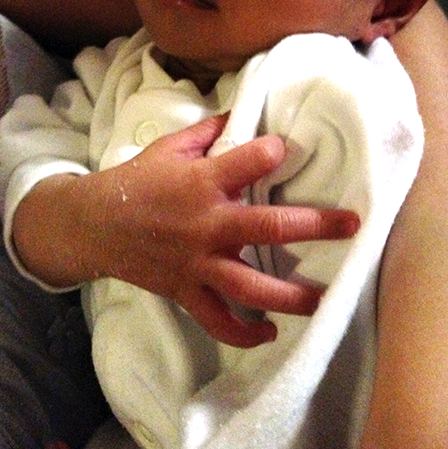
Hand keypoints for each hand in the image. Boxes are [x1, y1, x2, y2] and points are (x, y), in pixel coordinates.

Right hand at [15, 115, 358, 346]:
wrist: (95, 224)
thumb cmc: (137, 181)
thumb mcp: (170, 146)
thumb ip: (209, 132)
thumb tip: (242, 115)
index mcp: (204, 182)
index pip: (253, 160)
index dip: (276, 152)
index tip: (289, 149)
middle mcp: (207, 224)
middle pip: (270, 228)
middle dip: (316, 225)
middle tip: (352, 225)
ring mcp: (197, 263)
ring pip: (250, 286)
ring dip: (290, 295)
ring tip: (323, 299)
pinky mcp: (186, 290)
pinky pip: (217, 321)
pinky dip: (242, 332)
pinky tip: (267, 332)